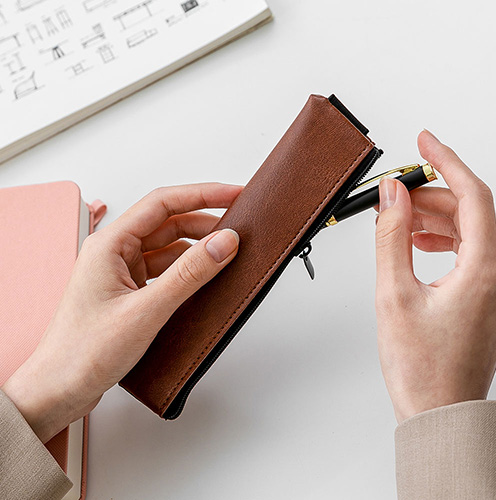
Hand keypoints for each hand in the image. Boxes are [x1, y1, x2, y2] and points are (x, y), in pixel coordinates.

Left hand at [2, 183, 241, 441]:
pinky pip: (164, 271)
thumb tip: (224, 243)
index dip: (202, 194)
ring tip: (226, 253)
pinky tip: (204, 278)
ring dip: (197, 248)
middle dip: (204, 222)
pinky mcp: (128, 292)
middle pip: (168, 223)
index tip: (233, 194)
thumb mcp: (147, 310)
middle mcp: (114, 252)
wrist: (59, 391)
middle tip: (237, 227)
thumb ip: (190, 273)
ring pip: (168, 248)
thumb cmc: (84, 352)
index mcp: (110, 244)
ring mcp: (121, 273)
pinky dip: (186, 271)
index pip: (163, 203)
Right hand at [375, 130, 495, 422]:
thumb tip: (390, 195)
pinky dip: (437, 238)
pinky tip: (413, 242)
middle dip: (429, 192)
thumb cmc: (420, 367)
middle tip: (393, 191)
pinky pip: (464, 250)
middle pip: (468, 210)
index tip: (424, 140)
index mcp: (484, 270)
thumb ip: (391, 238)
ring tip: (396, 219)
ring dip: (430, 216)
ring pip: (465, 229)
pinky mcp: (478, 294)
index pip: (472, 195)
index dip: (446, 160)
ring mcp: (490, 285)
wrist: (436, 410)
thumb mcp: (393, 294)